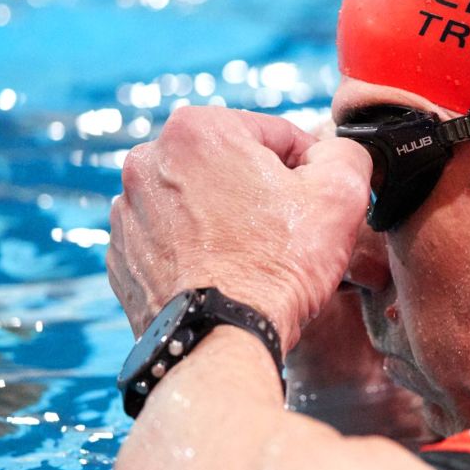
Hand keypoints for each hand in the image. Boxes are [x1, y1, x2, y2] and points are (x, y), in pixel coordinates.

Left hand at [107, 107, 371, 350]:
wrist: (221, 340)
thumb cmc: (278, 266)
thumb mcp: (340, 194)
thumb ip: (346, 152)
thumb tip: (334, 153)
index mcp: (198, 128)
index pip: (276, 134)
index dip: (307, 170)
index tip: (313, 205)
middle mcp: (149, 160)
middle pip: (232, 166)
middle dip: (261, 193)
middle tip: (285, 235)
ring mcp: (128, 210)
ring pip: (200, 201)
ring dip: (227, 220)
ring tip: (254, 258)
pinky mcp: (123, 254)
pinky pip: (173, 239)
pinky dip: (198, 251)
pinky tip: (224, 275)